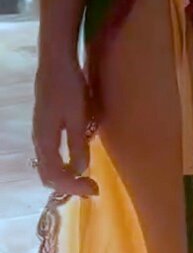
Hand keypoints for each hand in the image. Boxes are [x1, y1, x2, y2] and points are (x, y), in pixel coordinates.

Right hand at [32, 52, 98, 199]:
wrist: (56, 62)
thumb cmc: (69, 87)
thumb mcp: (78, 116)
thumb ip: (78, 144)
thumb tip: (81, 170)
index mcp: (45, 141)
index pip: (55, 177)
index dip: (74, 187)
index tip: (94, 190)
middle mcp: (38, 141)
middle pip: (48, 175)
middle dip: (69, 186)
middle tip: (91, 187)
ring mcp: (39, 133)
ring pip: (48, 165)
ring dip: (65, 176)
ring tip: (85, 178)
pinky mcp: (44, 126)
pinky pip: (50, 154)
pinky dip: (62, 164)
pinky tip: (76, 158)